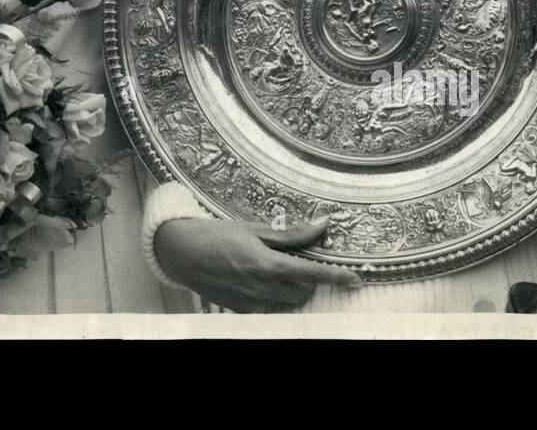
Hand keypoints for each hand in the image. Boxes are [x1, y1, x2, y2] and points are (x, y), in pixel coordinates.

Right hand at [155, 217, 360, 311]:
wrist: (182, 253)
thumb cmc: (217, 235)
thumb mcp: (254, 229)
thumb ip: (290, 234)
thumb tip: (321, 226)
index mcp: (266, 264)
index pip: (310, 274)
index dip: (335, 277)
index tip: (354, 279)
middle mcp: (261, 288)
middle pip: (301, 292)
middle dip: (306, 280)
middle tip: (294, 261)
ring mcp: (250, 302)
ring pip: (285, 300)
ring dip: (288, 287)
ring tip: (270, 267)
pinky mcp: (240, 310)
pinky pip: (266, 304)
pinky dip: (269, 293)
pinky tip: (252, 277)